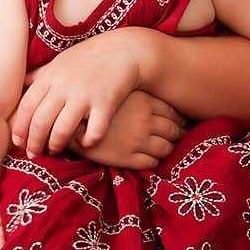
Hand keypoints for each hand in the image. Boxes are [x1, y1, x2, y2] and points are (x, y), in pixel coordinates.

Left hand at [10, 31, 147, 156]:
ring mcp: (85, 95)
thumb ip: (41, 74)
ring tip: (55, 150)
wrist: (124, 50)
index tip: (17, 141)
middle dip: (34, 142)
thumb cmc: (90, 57)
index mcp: (52, 76)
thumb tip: (22, 83)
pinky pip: (94, 132)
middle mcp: (65, 86)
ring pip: (62, 130)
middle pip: (41, 121)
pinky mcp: (106, 103)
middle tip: (33, 154)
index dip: (20, 127)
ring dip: (56, 145)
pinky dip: (87, 141)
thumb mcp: (61, 60)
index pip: (27, 105)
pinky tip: (86, 142)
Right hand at [68, 90, 184, 168]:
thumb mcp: (114, 89)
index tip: (180, 120)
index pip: (172, 111)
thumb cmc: (91, 100)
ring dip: (169, 149)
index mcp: (143, 102)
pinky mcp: (127, 158)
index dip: (179, 117)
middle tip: (179, 135)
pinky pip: (152, 163)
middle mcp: (144, 121)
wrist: (69, 119)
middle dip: (178, 134)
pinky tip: (151, 159)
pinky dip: (155, 161)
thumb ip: (132, 90)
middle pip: (174, 130)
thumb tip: (149, 86)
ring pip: (166, 148)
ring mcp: (137, 141)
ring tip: (167, 148)